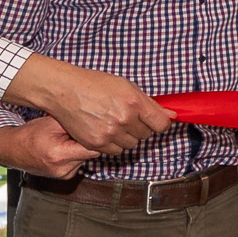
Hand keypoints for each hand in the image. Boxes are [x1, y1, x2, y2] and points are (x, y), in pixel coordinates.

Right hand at [0, 117, 96, 178]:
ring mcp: (65, 175)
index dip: (97, 135)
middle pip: (91, 153)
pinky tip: (65, 146)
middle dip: (88, 140)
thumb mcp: (53, 123)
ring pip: (86, 157)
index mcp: (60, 155)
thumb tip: (98, 123)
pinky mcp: (65, 176)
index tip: (98, 127)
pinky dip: (76, 153)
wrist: (13, 149)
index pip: (94, 147)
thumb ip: (77, 124)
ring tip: (67, 139)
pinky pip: (79, 162)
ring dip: (82, 147)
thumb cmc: (30, 134)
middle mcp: (63, 169)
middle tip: (77, 131)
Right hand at [5, 54, 175, 154]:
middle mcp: (124, 119)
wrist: (65, 91)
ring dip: (126, 136)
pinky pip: (115, 151)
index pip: (161, 124)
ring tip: (113, 122)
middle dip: (140, 127)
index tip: (155, 121)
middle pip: (146, 135)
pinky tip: (104, 130)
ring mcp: (110, 133)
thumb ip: (150, 103)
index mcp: (134, 102)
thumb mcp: (126, 86)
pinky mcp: (96, 143)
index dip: (160, 123)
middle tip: (126, 116)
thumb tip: (172, 115)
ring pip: (131, 145)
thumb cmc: (95, 84)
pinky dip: (112, 144)